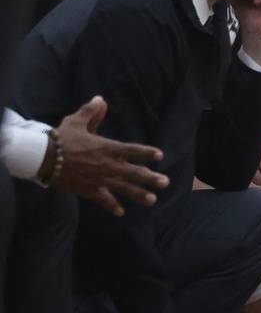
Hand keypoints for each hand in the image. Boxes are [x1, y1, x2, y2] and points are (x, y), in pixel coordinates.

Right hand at [52, 96, 169, 214]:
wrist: (42, 158)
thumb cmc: (60, 138)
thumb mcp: (76, 121)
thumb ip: (91, 112)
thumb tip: (100, 99)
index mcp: (106, 148)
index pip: (132, 150)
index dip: (146, 152)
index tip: (160, 155)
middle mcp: (106, 165)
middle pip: (133, 173)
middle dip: (151, 178)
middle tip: (165, 182)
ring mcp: (98, 179)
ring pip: (123, 188)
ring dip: (138, 194)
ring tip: (152, 200)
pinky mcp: (87, 190)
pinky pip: (102, 199)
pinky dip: (111, 206)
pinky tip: (121, 213)